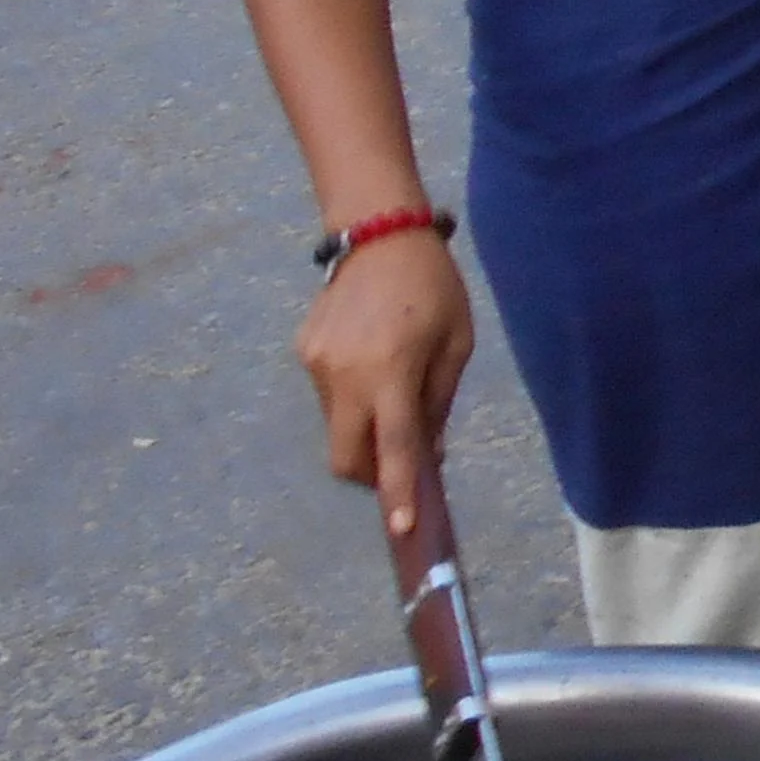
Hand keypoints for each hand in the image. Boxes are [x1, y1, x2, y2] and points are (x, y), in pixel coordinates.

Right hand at [300, 233, 469, 538]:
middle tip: (402, 467)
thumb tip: (428, 454)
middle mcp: (343, 375)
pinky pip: (330, 397)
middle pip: (346, 457)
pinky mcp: (304, 352)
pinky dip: (354, 400)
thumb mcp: (456, 343)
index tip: (401, 529)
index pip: (392, 446)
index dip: (396, 492)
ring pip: (338, 428)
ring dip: (365, 431)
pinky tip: (375, 362)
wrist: (377, 231)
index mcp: (390, 371)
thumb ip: (438, 402)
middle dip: (371, 476)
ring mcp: (316, 365)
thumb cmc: (432, 286)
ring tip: (395, 391)